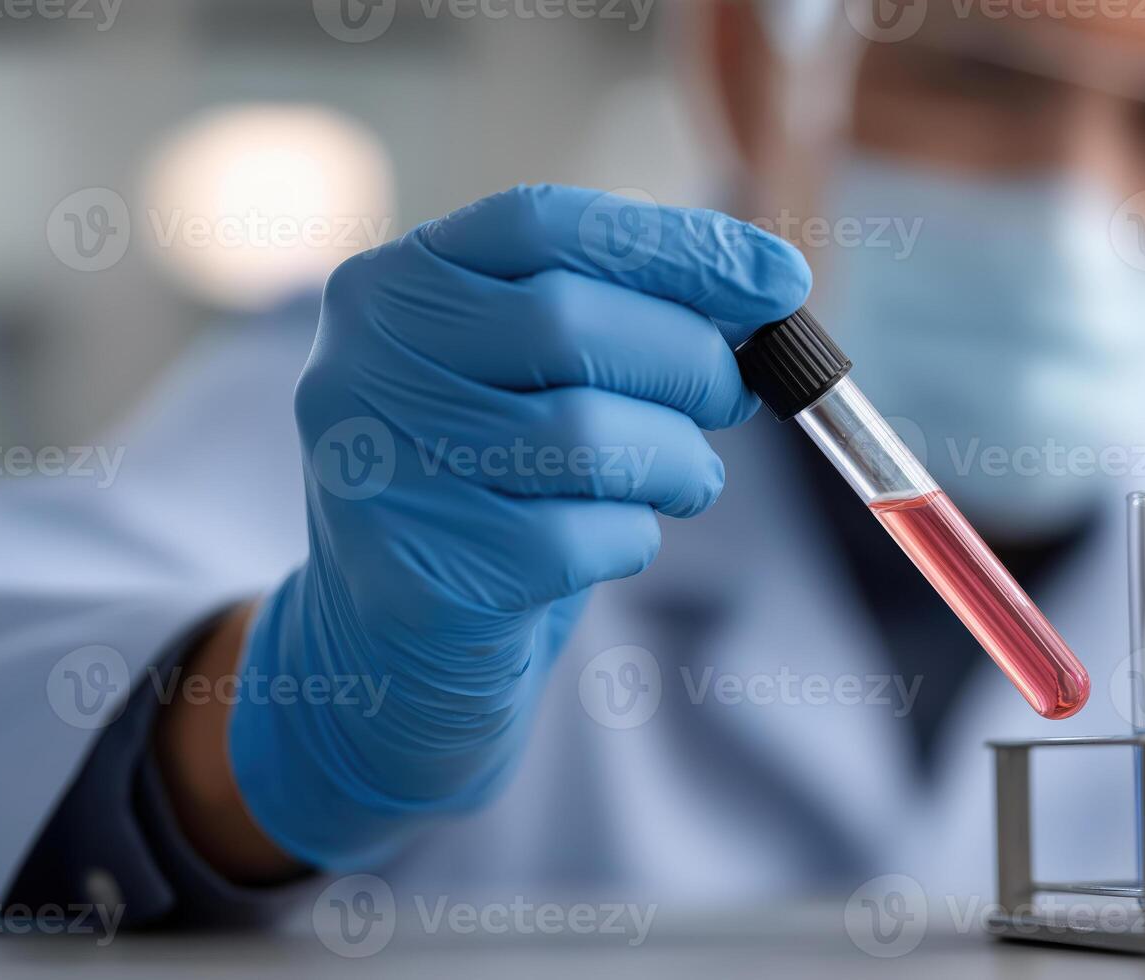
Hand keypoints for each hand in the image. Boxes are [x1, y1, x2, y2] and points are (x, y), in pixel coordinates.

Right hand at [227, 185, 810, 867]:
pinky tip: (613, 541)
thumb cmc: (491, 494)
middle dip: (691, 361)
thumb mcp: (535, 380)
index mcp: (393, 284)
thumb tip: (771, 284)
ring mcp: (379, 469)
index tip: (781, 279)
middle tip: (733, 396)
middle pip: (572, 323)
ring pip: (587, 435)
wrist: (388, 654)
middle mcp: (363, 362)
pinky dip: (632, 537)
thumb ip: (621, 316)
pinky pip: (579, 536)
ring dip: (675, 459)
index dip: (676, 247)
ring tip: (682, 478)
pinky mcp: (419, 571)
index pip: (545, 226)